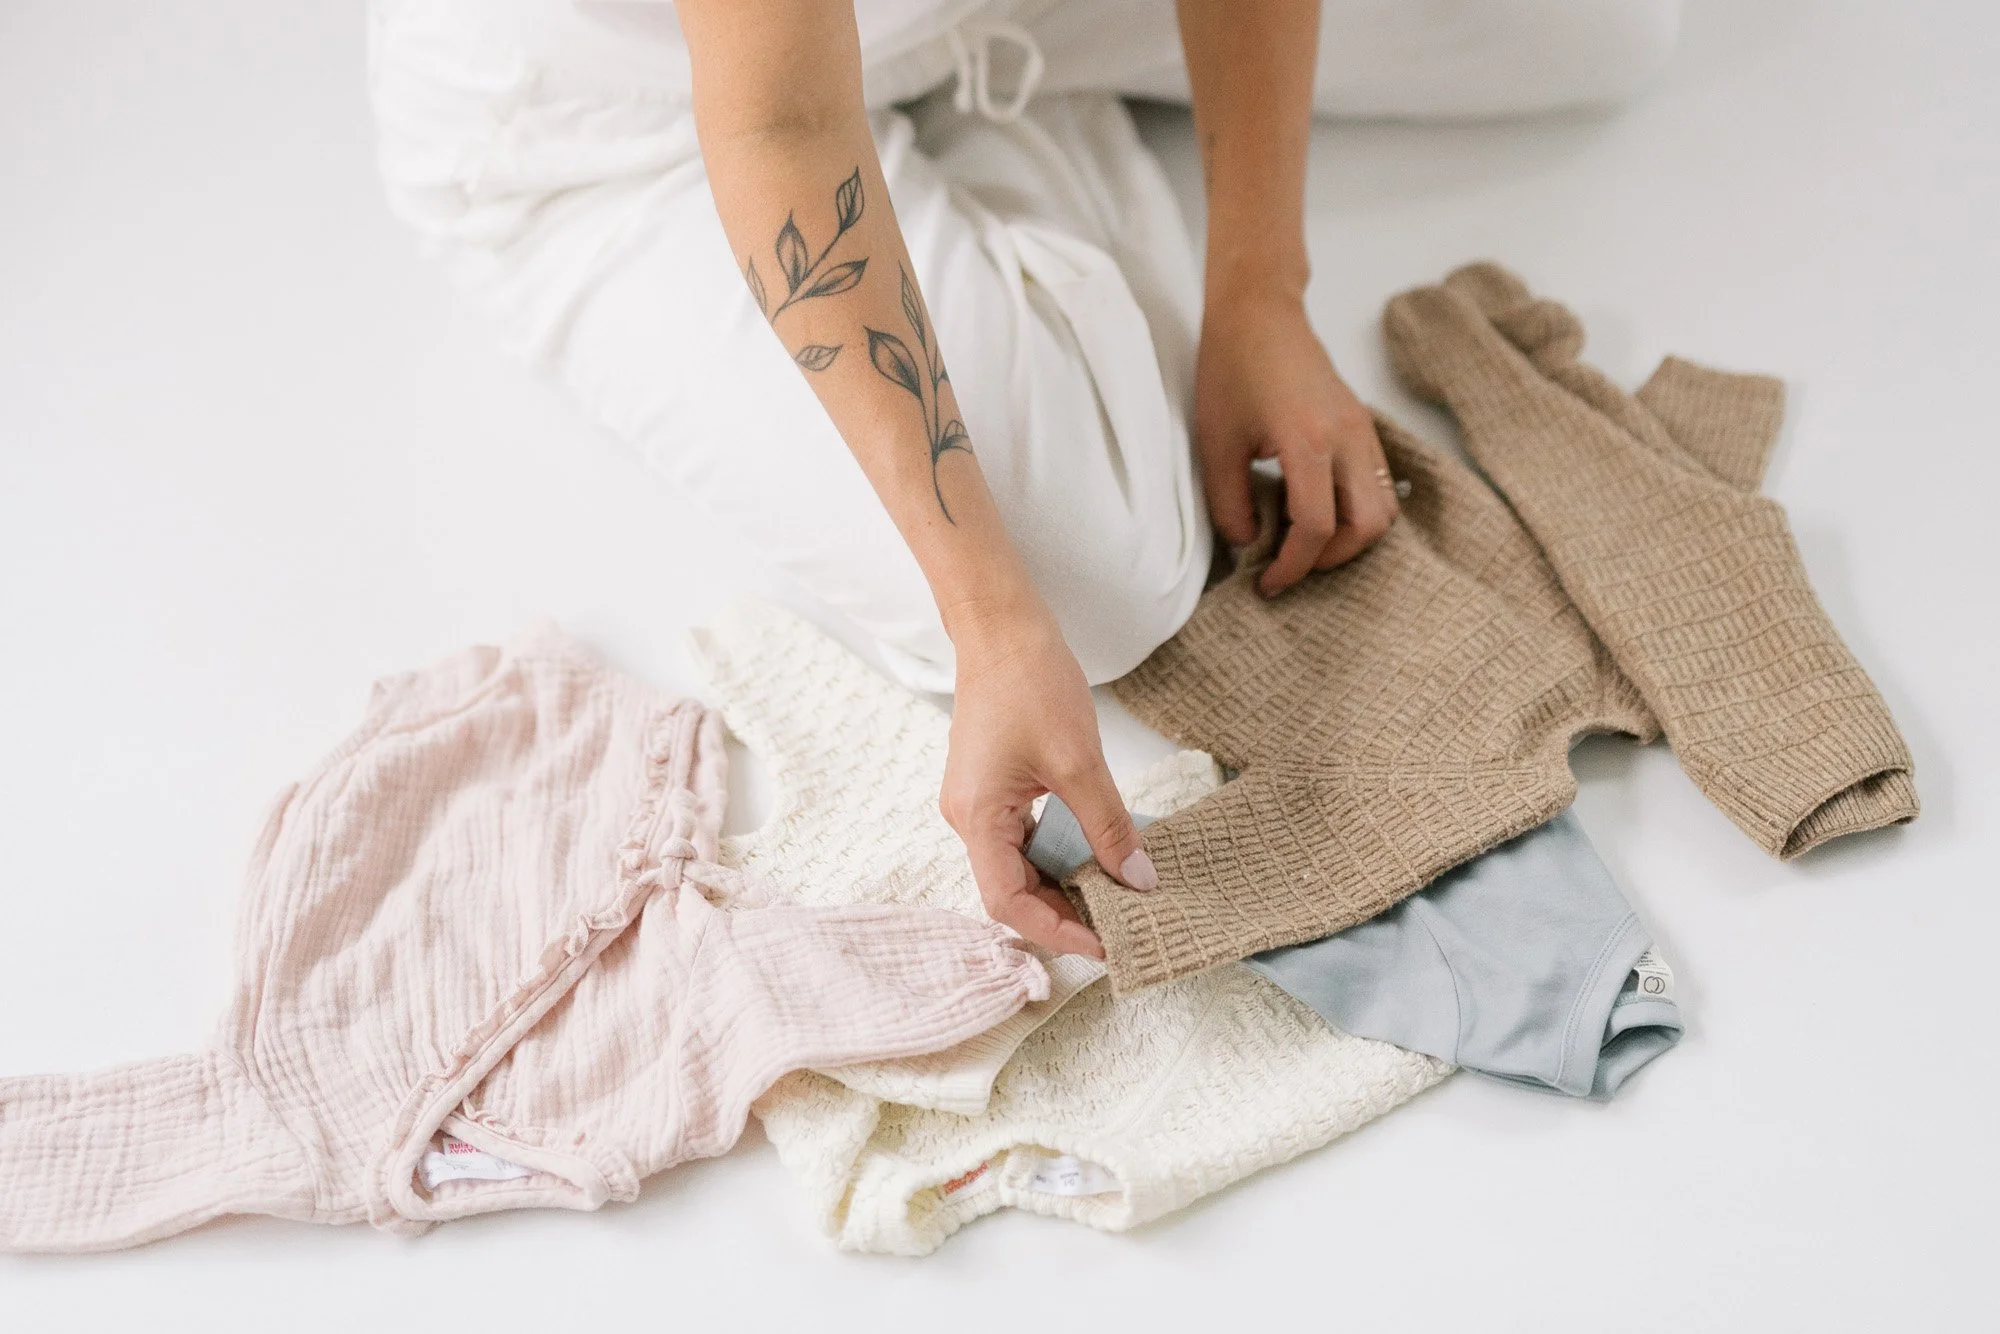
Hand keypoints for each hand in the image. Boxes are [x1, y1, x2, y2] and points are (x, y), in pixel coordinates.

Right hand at [940, 600, 1154, 958]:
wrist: (1002, 629)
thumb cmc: (1030, 682)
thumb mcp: (1079, 761)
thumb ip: (1108, 826)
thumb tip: (1138, 880)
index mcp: (977, 818)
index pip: (1007, 902)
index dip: (1055, 931)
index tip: (1103, 943)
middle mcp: (967, 819)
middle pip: (1011, 891)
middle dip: (1063, 913)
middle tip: (1118, 922)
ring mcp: (978, 804)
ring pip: (1019, 867)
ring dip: (1063, 884)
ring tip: (1114, 894)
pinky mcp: (993, 789)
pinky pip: (1023, 839)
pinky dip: (1059, 854)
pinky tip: (1096, 855)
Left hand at [1193, 286, 1397, 596]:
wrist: (1259, 312)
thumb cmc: (1231, 368)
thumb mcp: (1216, 442)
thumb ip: (1230, 503)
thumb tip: (1249, 545)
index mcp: (1309, 440)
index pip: (1317, 527)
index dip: (1293, 566)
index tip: (1267, 582)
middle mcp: (1348, 437)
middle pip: (1369, 525)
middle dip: (1332, 558)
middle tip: (1291, 565)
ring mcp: (1363, 430)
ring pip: (1385, 507)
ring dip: (1350, 536)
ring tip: (1304, 542)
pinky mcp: (1364, 425)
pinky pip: (1380, 484)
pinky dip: (1357, 510)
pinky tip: (1316, 511)